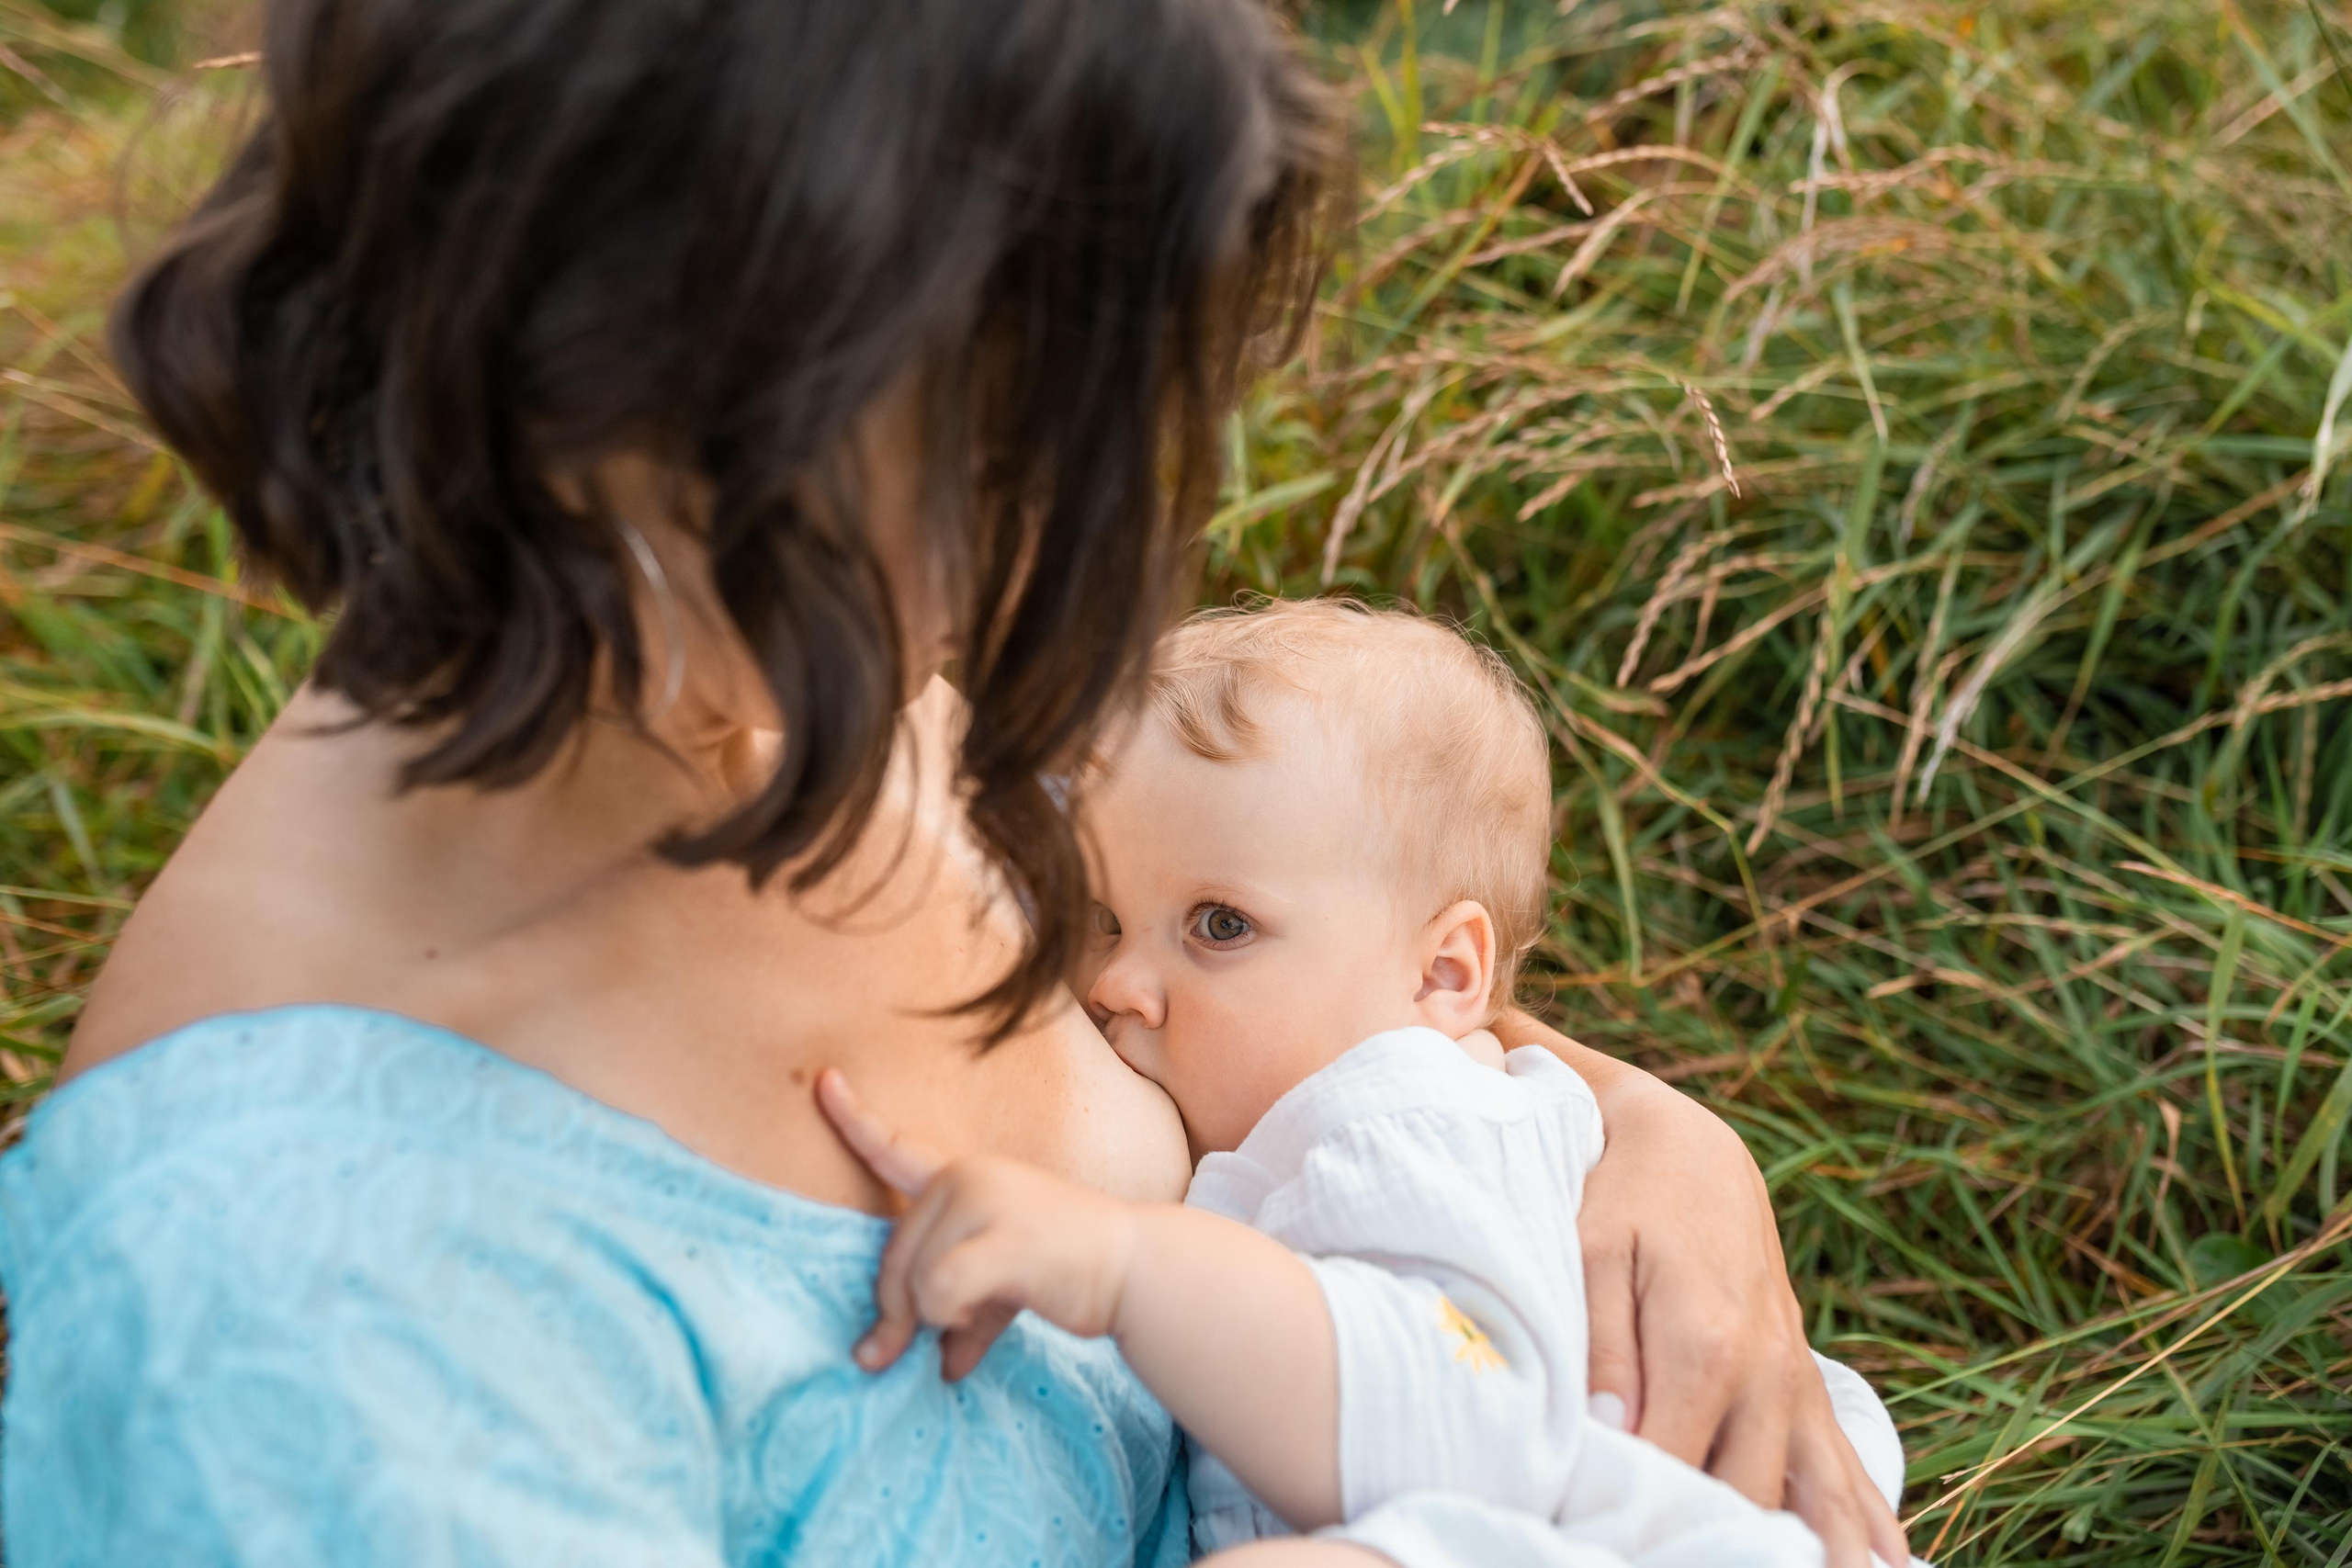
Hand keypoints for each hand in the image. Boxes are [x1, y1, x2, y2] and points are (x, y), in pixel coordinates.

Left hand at [816, 1068, 1139, 1379]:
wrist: (1134, 1267)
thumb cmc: (1064, 1271)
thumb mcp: (999, 1284)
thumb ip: (958, 1312)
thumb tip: (938, 1371)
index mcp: (962, 1178)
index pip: (893, 1148)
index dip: (851, 1119)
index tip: (821, 1081)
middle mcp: (966, 1177)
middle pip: (892, 1258)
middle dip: (899, 1314)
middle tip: (933, 1339)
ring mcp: (986, 1202)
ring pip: (914, 1283)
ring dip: (937, 1321)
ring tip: (979, 1316)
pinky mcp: (1005, 1238)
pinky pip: (939, 1294)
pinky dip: (953, 1324)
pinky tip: (981, 1323)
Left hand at [1495, 1014, 1907, 1567]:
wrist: (1690, 1152)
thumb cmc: (1626, 1200)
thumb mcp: (1592, 1253)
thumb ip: (1602, 1345)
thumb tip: (1612, 1430)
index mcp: (1705, 1347)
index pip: (1677, 1469)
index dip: (1647, 1518)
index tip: (1612, 1545)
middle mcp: (1766, 1375)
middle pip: (1750, 1497)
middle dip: (1725, 1549)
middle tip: (1677, 1561)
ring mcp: (1795, 1384)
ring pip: (1820, 1495)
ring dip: (1829, 1554)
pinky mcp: (1805, 1386)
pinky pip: (1848, 1466)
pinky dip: (1868, 1521)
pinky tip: (1888, 1566)